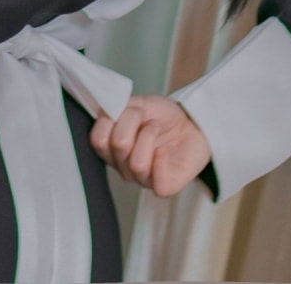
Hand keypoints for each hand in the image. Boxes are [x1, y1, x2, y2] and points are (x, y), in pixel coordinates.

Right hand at [89, 93, 210, 196]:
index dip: (110, 119)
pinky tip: (166, 152)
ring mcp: (142, 179)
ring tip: (157, 130)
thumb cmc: (162, 117)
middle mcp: (123, 167)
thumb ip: (118, 108)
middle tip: (145, 117)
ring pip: (137, 163)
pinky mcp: (164, 187)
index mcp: (111, 149)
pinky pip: (158, 182)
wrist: (192, 124)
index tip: (126, 109)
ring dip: (149, 136)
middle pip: (117, 146)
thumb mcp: (138, 104)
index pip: (97, 140)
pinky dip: (163, 161)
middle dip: (133, 122)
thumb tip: (106, 112)